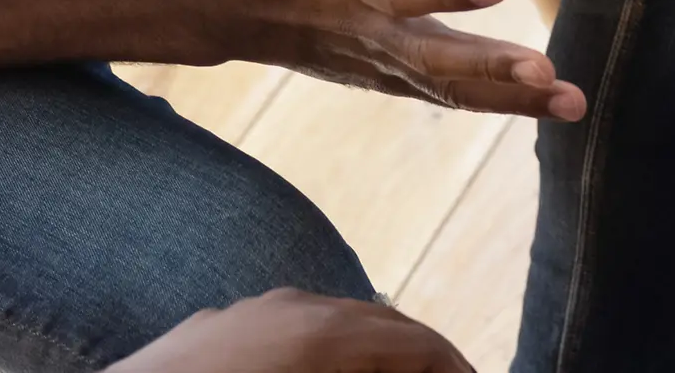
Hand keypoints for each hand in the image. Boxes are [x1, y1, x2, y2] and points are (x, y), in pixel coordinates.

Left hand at [105, 288, 472, 372]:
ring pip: (340, 323)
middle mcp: (295, 307)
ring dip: (379, 352)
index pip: (421, 346)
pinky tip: (332, 372)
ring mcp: (253, 312)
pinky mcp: (218, 326)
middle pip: (388, 327)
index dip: (456, 368)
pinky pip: (295, 329)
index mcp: (327, 335)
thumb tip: (435, 371)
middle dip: (426, 359)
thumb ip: (382, 371)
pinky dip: (332, 351)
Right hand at [213, 0, 585, 120]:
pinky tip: (547, 106)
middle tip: (544, 71)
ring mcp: (382, 63)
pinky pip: (449, 96)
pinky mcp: (390, 78)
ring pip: (452, 88)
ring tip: (571, 102)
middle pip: (437, 59)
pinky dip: (497, 104)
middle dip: (492, 67)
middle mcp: (371, 30)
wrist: (227, 1)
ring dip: (512, 99)